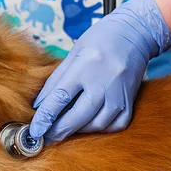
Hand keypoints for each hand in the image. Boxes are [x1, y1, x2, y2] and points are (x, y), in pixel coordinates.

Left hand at [29, 0, 170, 140]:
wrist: (135, 33)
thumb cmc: (100, 40)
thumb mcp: (73, 53)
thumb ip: (56, 80)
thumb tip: (39, 106)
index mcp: (86, 65)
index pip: (60, 97)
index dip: (45, 117)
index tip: (35, 131)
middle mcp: (104, 81)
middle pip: (79, 115)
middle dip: (60, 130)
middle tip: (46, 138)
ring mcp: (120, 92)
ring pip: (98, 124)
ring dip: (79, 131)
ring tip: (66, 129)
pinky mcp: (131, 100)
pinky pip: (116, 125)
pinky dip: (101, 129)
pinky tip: (89, 125)